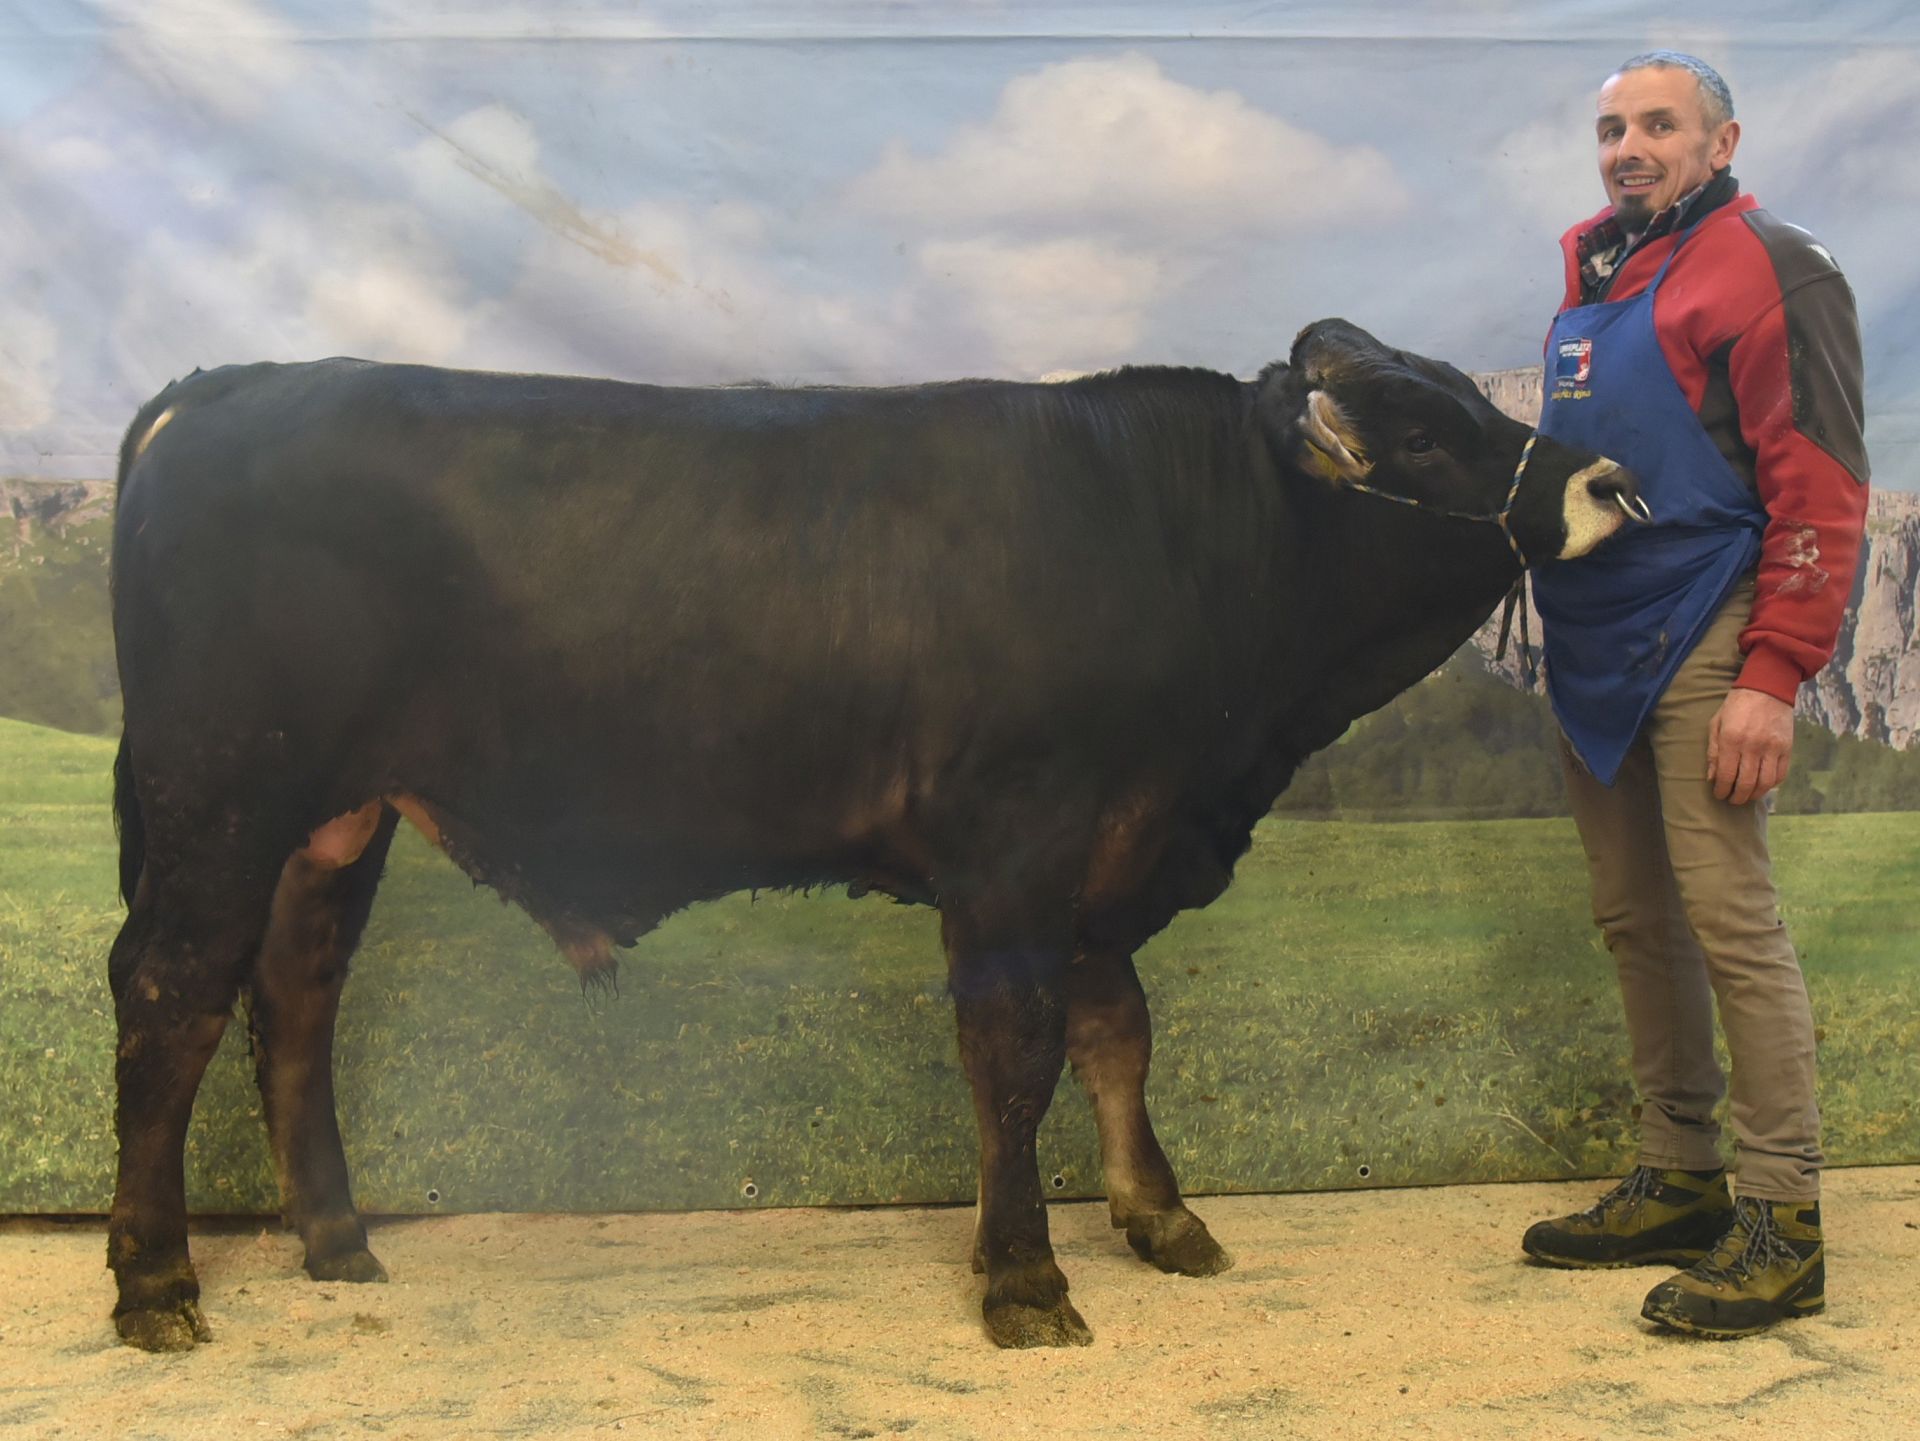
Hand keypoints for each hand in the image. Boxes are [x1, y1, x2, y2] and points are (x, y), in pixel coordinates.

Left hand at [1707, 689, 1794, 804]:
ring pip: (1765, 783)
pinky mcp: (1787, 748)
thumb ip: (1713, 752)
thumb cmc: (1736, 706)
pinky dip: (1771, 785)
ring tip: (1746, 796)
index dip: (1722, 790)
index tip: (1719, 794)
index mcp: (1732, 740)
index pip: (1727, 775)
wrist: (1767, 688)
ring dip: (1755, 795)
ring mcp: (1773, 748)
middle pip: (1747, 783)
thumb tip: (1712, 778)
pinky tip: (1762, 785)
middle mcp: (1753, 746)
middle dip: (1737, 797)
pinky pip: (1781, 774)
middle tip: (1732, 800)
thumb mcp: (1716, 724)